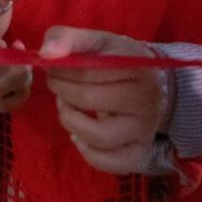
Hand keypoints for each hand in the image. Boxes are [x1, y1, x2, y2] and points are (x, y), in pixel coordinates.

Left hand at [41, 27, 167, 174]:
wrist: (156, 83)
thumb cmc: (119, 60)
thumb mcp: (97, 41)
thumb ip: (67, 38)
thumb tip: (45, 53)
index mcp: (137, 67)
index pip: (86, 70)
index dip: (59, 69)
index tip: (51, 66)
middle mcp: (146, 101)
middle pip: (89, 99)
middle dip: (61, 91)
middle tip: (56, 84)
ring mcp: (145, 130)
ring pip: (99, 136)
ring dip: (70, 120)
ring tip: (67, 107)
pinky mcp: (140, 151)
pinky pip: (110, 163)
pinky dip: (87, 152)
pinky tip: (79, 135)